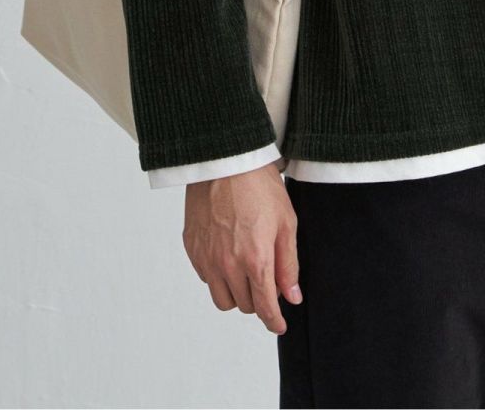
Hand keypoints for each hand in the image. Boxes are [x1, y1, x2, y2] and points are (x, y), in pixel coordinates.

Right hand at [182, 160, 301, 335]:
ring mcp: (207, 258)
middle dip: (259, 299)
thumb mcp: (286, 223)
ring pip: (222, 299)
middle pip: (244, 306)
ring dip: (237, 293)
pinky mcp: (192, 249)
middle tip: (267, 279)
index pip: (265, 307)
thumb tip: (292, 296)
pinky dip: (218, 275)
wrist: (226, 160)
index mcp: (255, 260)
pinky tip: (228, 254)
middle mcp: (228, 265)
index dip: (274, 321)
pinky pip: (206, 278)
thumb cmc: (260, 186)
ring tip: (246, 270)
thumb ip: (288, 264)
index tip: (279, 325)